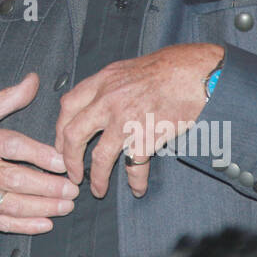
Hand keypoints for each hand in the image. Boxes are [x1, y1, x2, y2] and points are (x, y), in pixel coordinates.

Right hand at [0, 73, 77, 256]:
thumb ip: (6, 99)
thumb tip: (34, 80)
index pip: (12, 146)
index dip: (39, 154)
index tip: (63, 161)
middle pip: (16, 178)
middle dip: (48, 186)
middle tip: (73, 187)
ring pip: (11, 203)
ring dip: (42, 207)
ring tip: (66, 205)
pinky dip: (23, 225)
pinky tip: (45, 223)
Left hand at [54, 43, 222, 198]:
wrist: (196, 72)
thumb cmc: (168, 66)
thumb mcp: (127, 68)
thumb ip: (108, 85)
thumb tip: (97, 99)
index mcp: (102, 82)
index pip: (67, 107)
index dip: (60, 129)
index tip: (62, 144)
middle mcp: (108, 101)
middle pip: (73, 134)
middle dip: (68, 158)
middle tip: (72, 172)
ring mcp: (126, 120)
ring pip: (99, 157)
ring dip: (96, 177)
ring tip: (98, 190)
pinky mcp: (146, 137)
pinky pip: (134, 165)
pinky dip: (135, 180)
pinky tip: (137, 188)